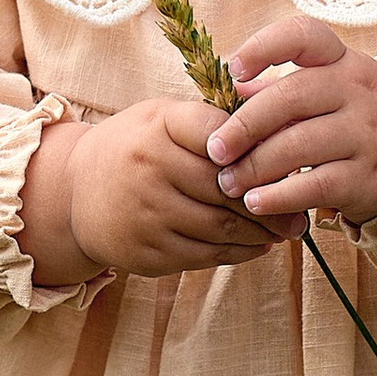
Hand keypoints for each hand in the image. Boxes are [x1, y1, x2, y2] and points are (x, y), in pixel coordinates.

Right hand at [19, 100, 277, 284]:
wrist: (75, 193)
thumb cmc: (136, 148)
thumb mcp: (162, 118)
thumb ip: (210, 122)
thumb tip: (277, 128)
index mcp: (157, 127)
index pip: (220, 133)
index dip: (258, 150)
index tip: (289, 159)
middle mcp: (148, 168)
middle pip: (228, 188)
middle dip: (271, 201)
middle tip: (301, 210)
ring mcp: (144, 214)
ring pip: (221, 228)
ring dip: (262, 233)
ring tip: (287, 231)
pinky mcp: (145, 252)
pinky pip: (205, 257)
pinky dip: (239, 253)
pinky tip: (258, 246)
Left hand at [206, 15, 376, 229]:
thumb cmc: (352, 120)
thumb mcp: (325, 93)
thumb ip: (277, 90)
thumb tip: (226, 92)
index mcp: (341, 61)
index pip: (304, 35)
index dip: (264, 46)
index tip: (234, 71)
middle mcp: (356, 91)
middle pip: (290, 97)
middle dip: (244, 126)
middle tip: (215, 149)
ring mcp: (365, 133)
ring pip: (298, 145)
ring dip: (254, 167)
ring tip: (227, 182)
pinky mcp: (367, 176)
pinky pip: (314, 185)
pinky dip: (278, 196)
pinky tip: (255, 203)